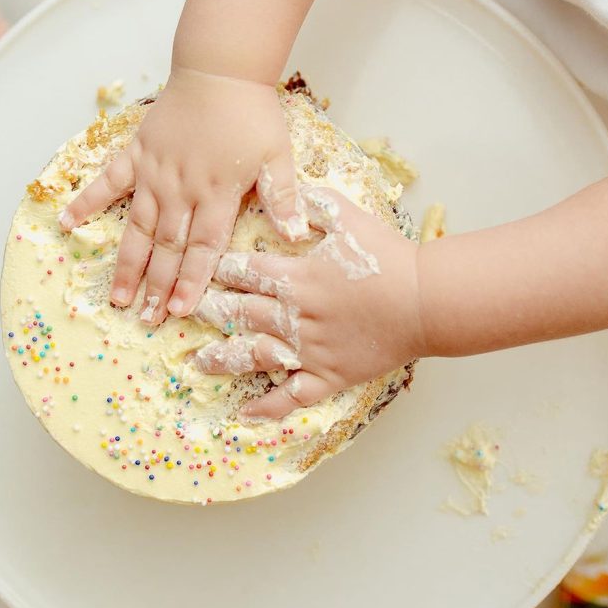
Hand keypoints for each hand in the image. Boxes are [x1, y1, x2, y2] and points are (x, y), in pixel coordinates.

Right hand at [59, 66, 307, 324]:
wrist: (221, 68)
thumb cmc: (252, 113)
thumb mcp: (278, 156)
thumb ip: (284, 198)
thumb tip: (294, 237)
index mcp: (216, 194)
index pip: (203, 249)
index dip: (192, 282)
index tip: (181, 311)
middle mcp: (181, 190)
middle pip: (168, 248)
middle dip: (158, 286)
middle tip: (146, 319)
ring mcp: (155, 173)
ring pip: (139, 227)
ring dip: (128, 263)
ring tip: (118, 295)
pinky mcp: (138, 154)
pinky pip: (108, 181)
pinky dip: (87, 201)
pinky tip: (68, 224)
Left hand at [193, 186, 422, 419]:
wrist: (425, 301)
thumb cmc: (388, 256)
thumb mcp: (349, 217)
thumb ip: (312, 204)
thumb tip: (285, 196)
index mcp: (296, 277)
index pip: (243, 272)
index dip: (218, 270)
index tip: (199, 270)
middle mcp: (294, 316)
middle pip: (239, 313)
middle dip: (208, 311)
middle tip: (182, 312)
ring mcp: (310, 350)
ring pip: (255, 356)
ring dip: (223, 359)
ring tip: (198, 364)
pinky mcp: (329, 376)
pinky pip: (292, 396)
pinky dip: (268, 405)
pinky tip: (245, 411)